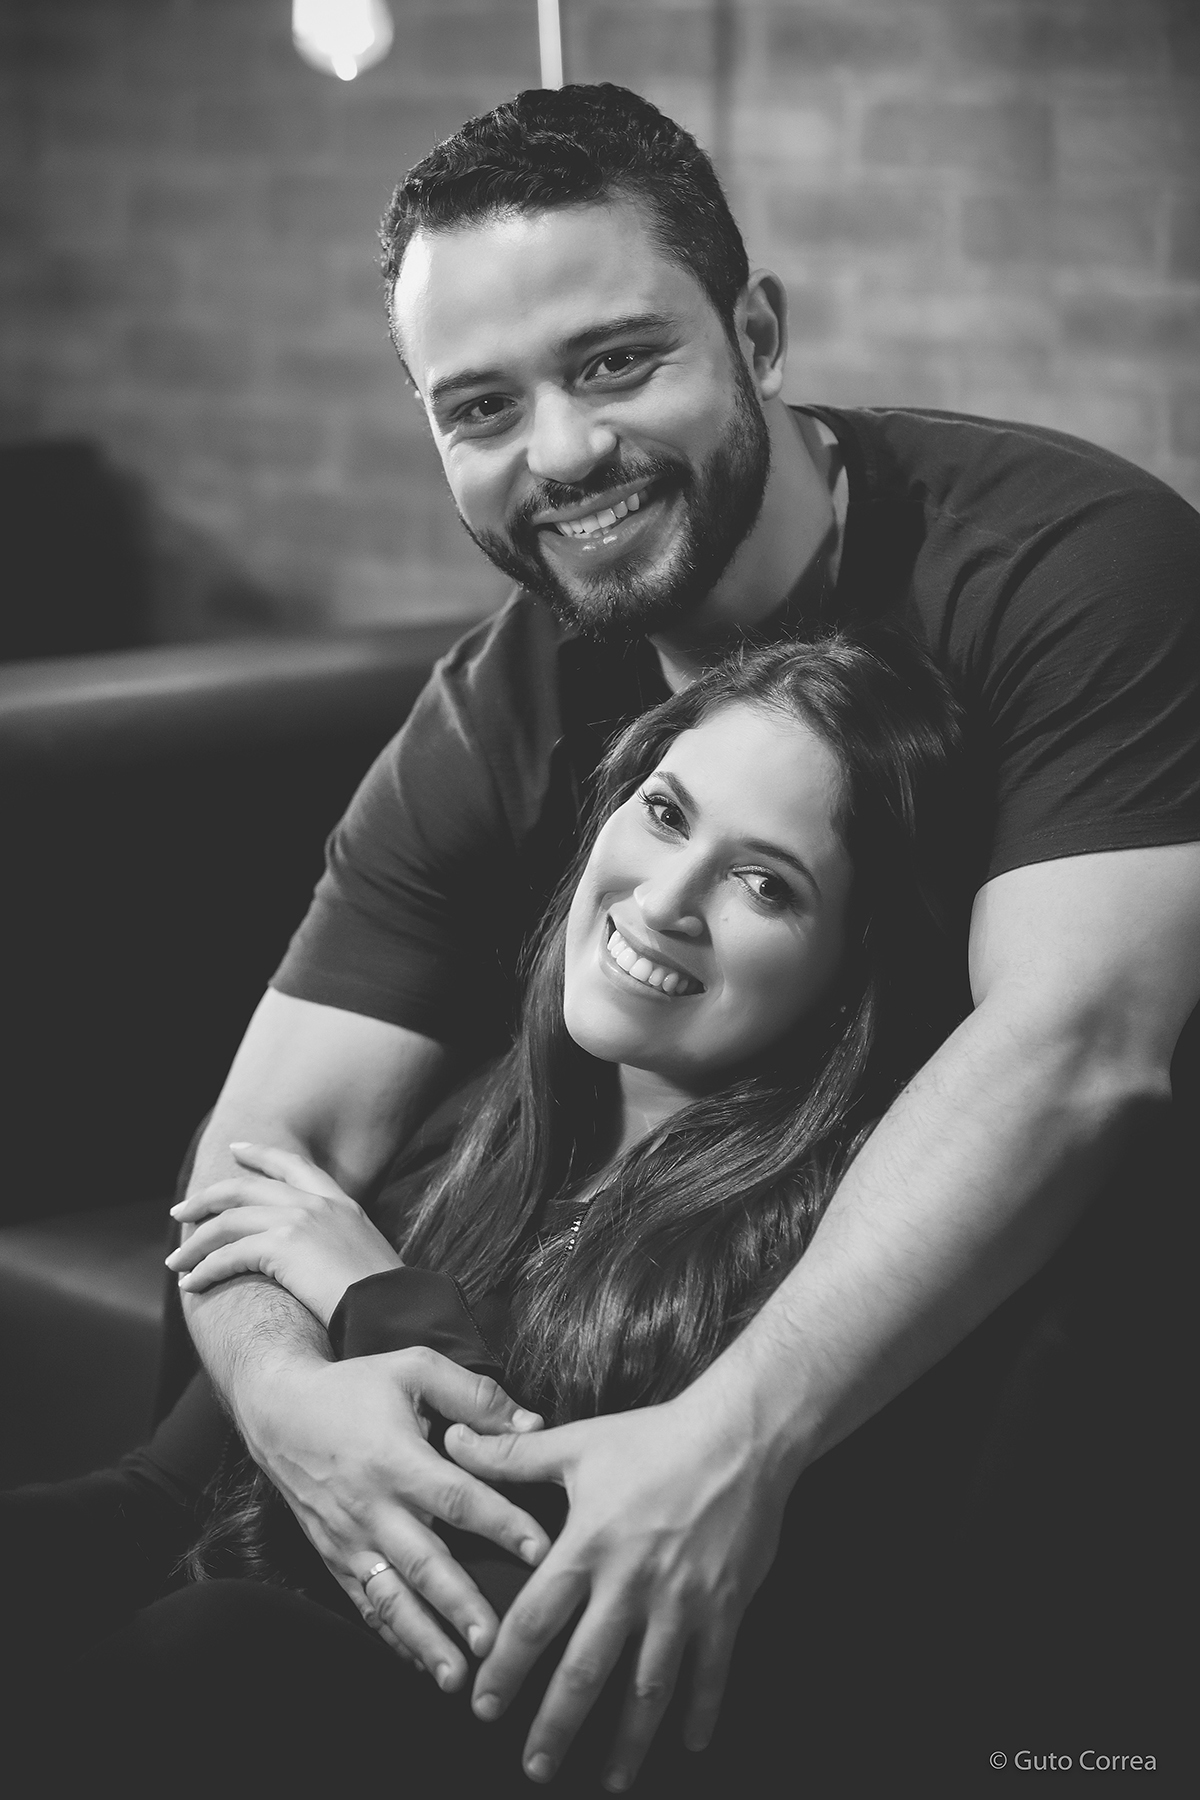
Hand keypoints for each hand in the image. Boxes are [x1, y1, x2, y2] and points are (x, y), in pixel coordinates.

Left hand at [168, 1142, 399, 1324]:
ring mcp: (300, 1220)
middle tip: (180, 1210)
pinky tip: (191, 1285)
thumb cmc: (384, 1301)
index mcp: (341, 1203)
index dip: (261, 1154)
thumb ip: (338, 1246)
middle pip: (245, 1188)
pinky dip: (204, 1270)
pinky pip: (228, 1254)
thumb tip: (315, 1262)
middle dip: (206, 1198)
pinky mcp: (283, 1246)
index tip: (236, 1149)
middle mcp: (318, 1204)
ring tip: (175, 1262)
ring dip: (195, 1242)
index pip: (294, 1165)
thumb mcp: (365, 1258)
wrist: (393, 1312)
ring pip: (228, 1221)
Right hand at [237, 1344, 549, 1689]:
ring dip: (425, 1639)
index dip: (501, 1523)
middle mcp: (372, 1507)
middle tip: (496, 1643)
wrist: (280, 1411)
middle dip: (460, 1606)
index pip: (457, 1497)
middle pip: (424, 1562)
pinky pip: (366, 1605)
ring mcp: (350, 1539)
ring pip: (392, 1598)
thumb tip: (533, 1426)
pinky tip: (421, 1664)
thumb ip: (475, 1395)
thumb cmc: (356, 1387)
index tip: (542, 1551)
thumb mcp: (416, 1368)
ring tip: (458, 1677)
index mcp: (396, 1458)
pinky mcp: (335, 1558)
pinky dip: (393, 1637)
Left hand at [444, 1377, 787, 1790]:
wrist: (740, 1436)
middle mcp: (630, 1583)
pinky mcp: (724, 1606)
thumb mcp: (577, 1445)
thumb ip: (511, 1455)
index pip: (533, 1620)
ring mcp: (681, 1600)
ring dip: (628, 1740)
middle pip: (585, 1670)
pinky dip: (701, 1712)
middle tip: (535, 1769)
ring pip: (649, 1686)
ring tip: (609, 1780)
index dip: (505, 1669)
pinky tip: (688, 1744)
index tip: (483, 1708)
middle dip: (557, 1725)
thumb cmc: (653, 1438)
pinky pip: (711, 1672)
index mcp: (587, 1546)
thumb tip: (454, 1441)